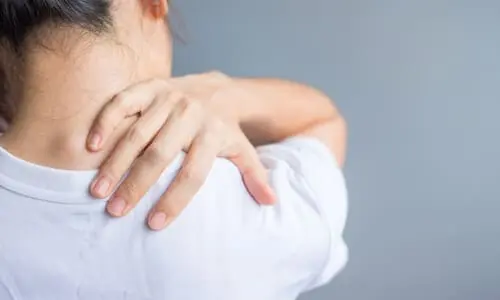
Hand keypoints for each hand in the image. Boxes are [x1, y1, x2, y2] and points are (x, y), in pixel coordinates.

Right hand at [87, 76, 275, 229]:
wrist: (217, 88)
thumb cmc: (225, 128)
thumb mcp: (243, 149)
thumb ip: (253, 175)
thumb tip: (271, 202)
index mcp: (213, 133)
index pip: (193, 173)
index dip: (175, 199)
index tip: (155, 224)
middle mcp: (190, 114)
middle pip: (160, 154)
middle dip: (137, 184)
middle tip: (116, 211)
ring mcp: (168, 97)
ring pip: (137, 131)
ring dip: (115, 161)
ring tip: (98, 191)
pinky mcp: (150, 86)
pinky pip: (123, 100)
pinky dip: (106, 121)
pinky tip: (91, 146)